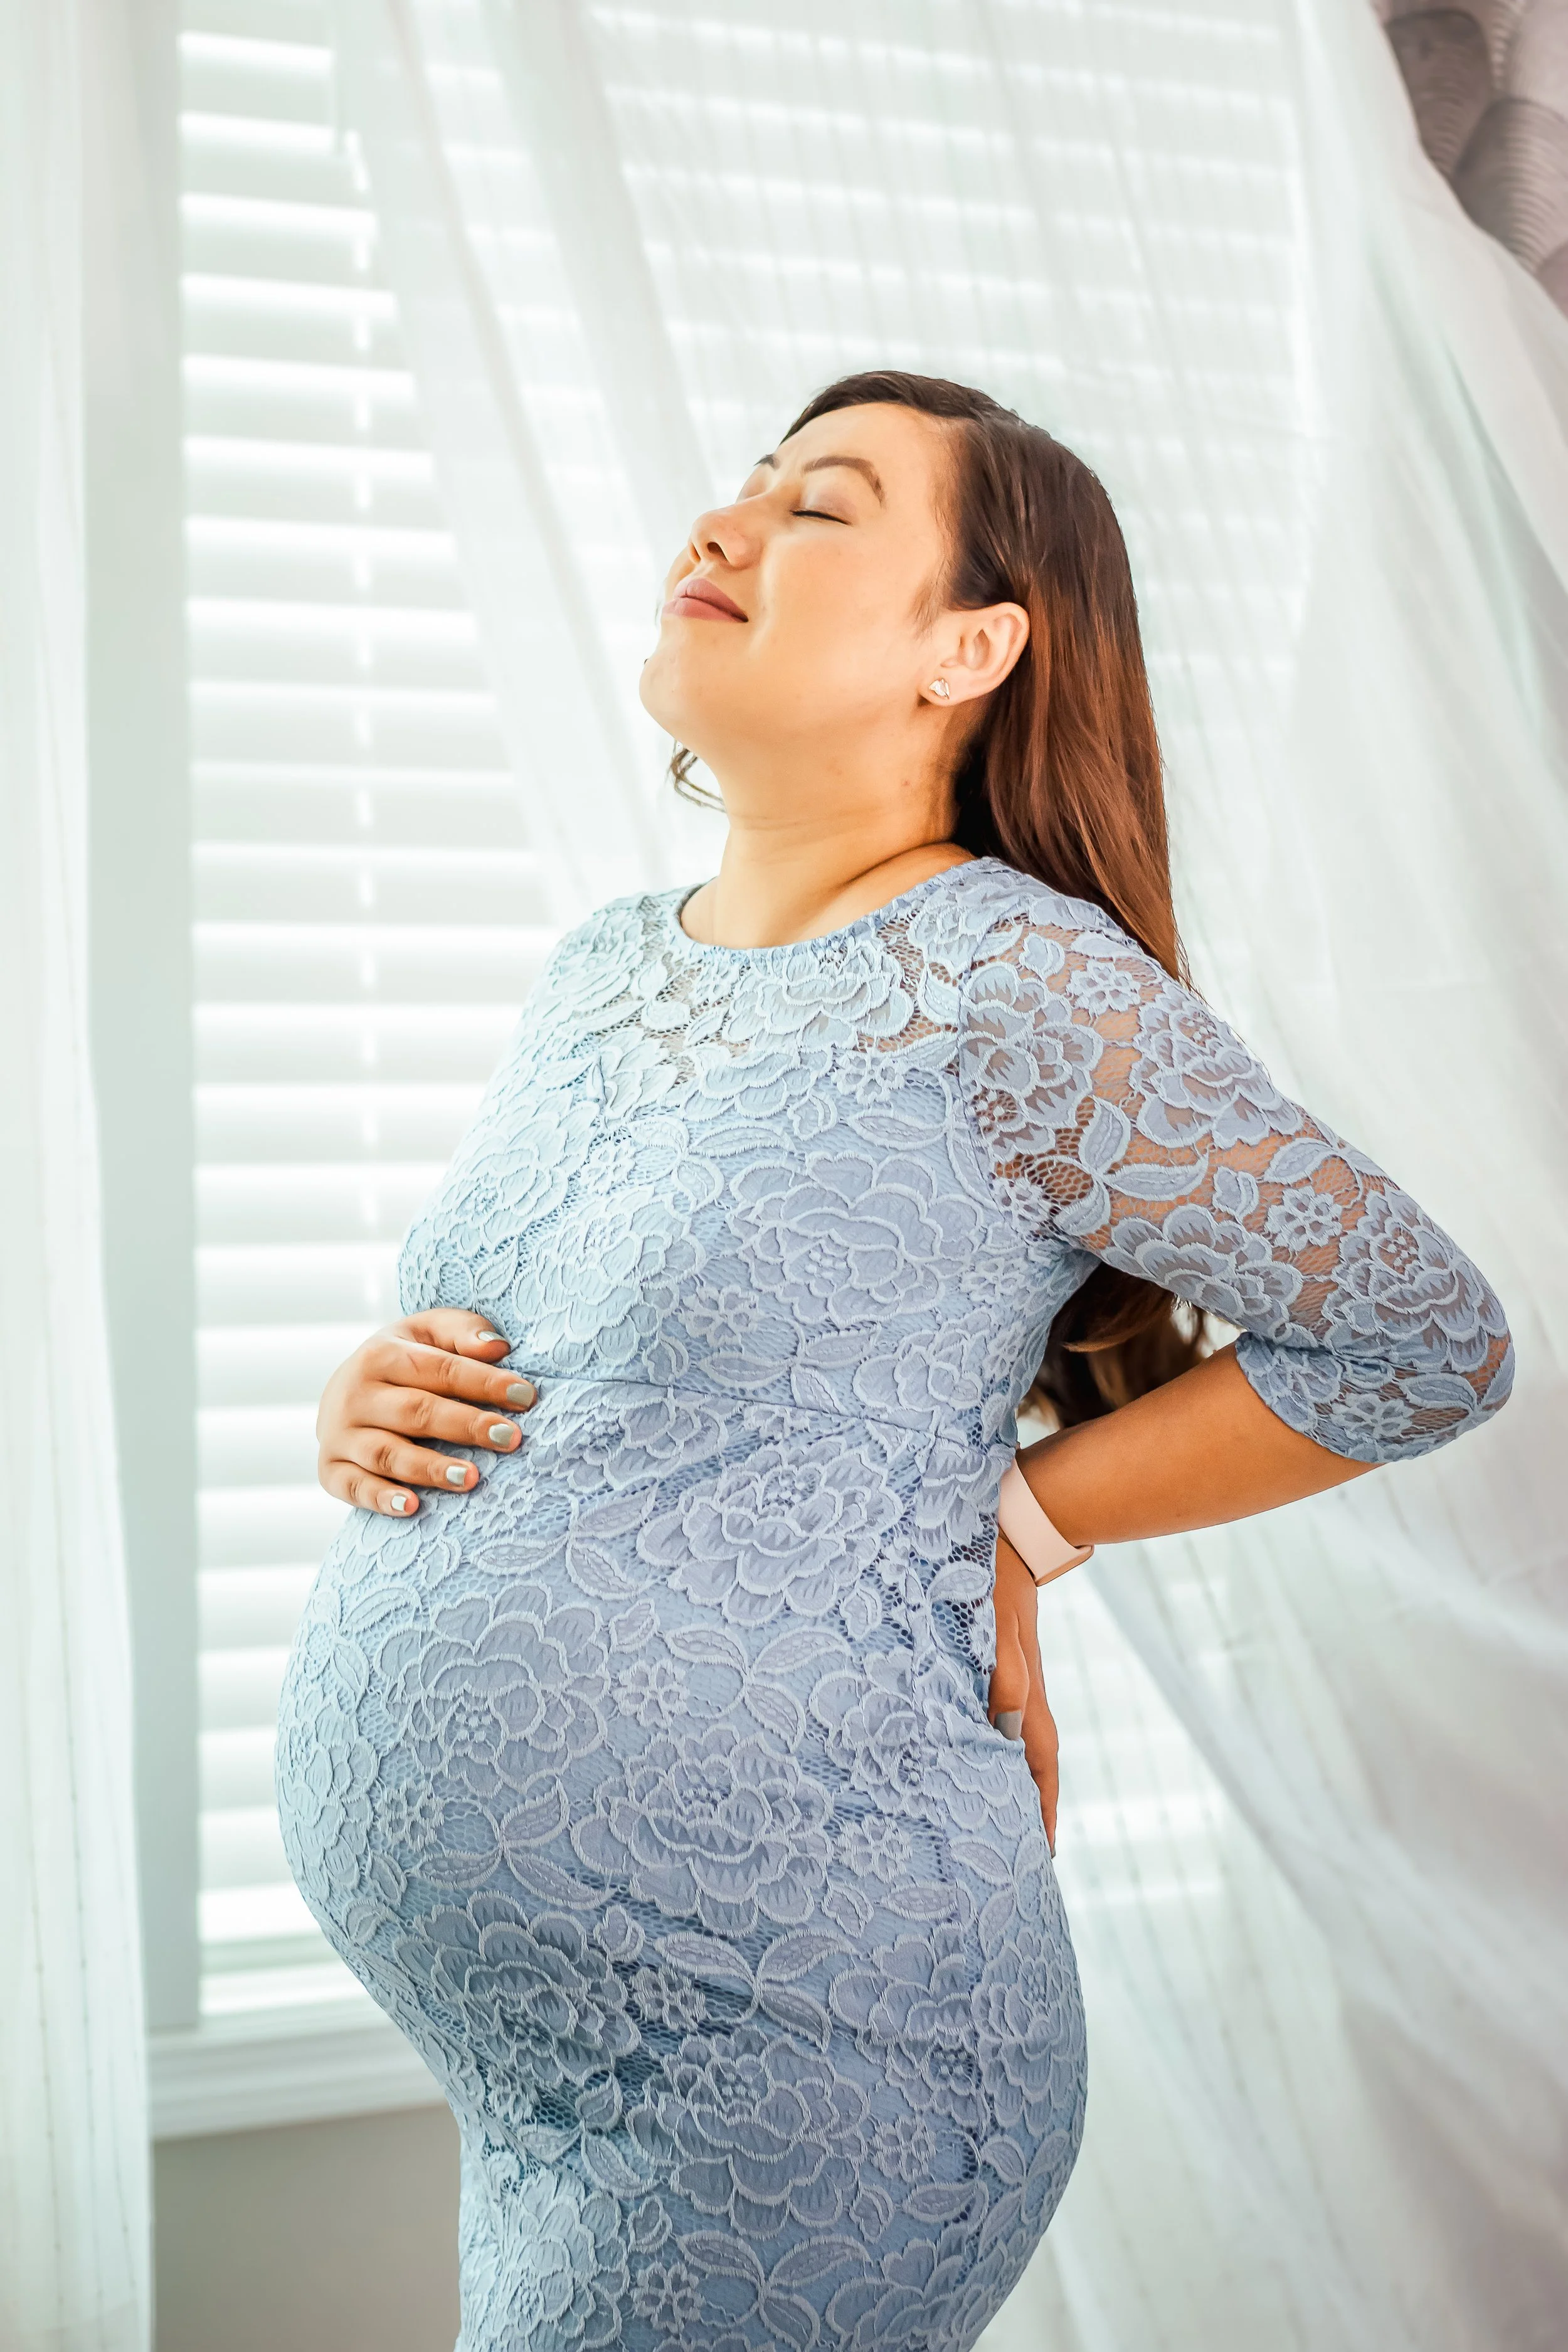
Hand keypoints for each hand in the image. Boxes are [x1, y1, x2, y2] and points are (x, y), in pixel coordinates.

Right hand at [315, 1309, 536, 1516]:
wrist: (343, 1389)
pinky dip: (381, 1498)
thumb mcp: (427, 1333)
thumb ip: (462, 1331)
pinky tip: (413, 1506)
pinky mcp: (329, 1469)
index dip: (484, 1383)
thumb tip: (497, 1348)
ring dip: (430, 1468)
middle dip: (465, 1425)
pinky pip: (353, 1487)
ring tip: (472, 1478)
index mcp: (381, 1354)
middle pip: (415, 1411)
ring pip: (387, 1453)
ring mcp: (339, 1434)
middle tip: (510, 1439)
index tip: (526, 1396)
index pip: (440, 1370)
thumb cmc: (403, 1360)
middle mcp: (355, 1394)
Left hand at [987, 1531, 1059, 1851]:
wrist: (1006, 1533)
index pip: (1039, 1766)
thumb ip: (1004, 1674)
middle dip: (1023, 1806)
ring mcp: (1009, 1681)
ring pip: (1009, 1742)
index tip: (1042, 1853)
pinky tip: (968, 1754)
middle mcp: (1023, 1695)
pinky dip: (986, 1745)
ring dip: (1004, 1778)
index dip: (1041, 1809)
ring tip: (991, 1819)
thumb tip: (1007, 1723)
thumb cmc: (993, 1580)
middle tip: (1014, 1854)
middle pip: (1027, 1763)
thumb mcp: (995, 1626)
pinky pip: (992, 1717)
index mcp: (1028, 1695)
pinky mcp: (993, 1665)